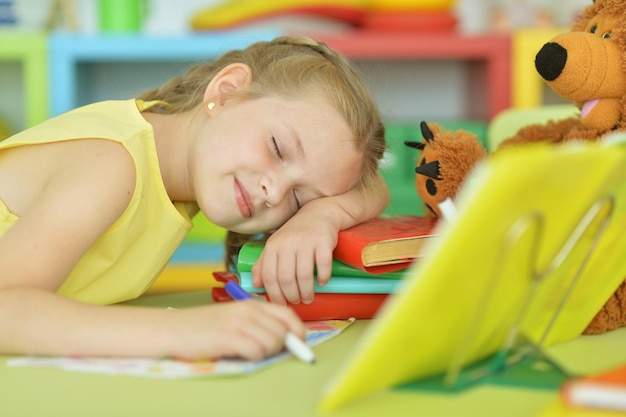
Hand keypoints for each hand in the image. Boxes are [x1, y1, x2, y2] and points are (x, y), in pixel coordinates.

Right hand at [172, 301, 304, 360]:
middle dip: (280, 347)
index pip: (287, 314)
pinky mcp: (228, 337)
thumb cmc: (202, 327)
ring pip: (272, 343)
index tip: (298, 343)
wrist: (172, 330)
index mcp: (251, 304)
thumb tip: (286, 339)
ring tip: (247, 352)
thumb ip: (257, 323)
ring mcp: (238, 323)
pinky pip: (257, 352)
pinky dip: (253, 358)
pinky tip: (239, 355)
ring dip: (264, 353)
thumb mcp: (233, 317)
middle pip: (283, 332)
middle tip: (263, 352)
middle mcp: (247, 310)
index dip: (298, 330)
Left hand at [251, 203, 338, 304]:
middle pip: (286, 279)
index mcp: (272, 246)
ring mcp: (306, 242)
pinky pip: (323, 265)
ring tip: (308, 298)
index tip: (281, 304)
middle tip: (297, 302)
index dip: (275, 295)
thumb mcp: (275, 246)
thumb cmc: (295, 234)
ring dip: (307, 292)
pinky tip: (322, 283)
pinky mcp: (323, 241)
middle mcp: (287, 243)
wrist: (319, 213)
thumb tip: (255, 284)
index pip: (269, 277)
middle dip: (292, 296)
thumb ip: (263, 264)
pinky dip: (323, 278)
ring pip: (304, 275)